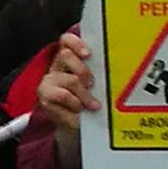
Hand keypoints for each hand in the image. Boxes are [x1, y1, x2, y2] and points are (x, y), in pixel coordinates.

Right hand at [35, 32, 92, 159]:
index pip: (66, 41)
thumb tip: (122, 68)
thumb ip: (102, 73)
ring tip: (93, 106)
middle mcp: (57, 68)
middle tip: (93, 85)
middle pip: (66, 56)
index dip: (76, 43)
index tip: (88, 54)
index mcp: (70, 60)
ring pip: (69, 80)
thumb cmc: (90, 103)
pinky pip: (63, 96)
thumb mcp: (99, 86)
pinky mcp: (44, 98)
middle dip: (83, 70)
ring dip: (85, 95)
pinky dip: (75, 105)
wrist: (76, 127)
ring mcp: (49, 82)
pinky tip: (79, 112)